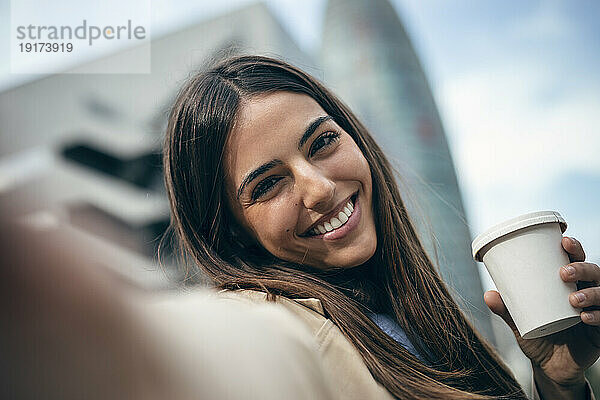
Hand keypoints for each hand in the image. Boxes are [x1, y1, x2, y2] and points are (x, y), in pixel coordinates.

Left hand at [484, 236, 599, 386]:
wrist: (549, 368)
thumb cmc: (537, 336)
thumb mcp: (519, 322)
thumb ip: (506, 310)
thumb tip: (488, 294)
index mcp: (568, 285)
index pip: (576, 261)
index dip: (574, 248)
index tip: (564, 241)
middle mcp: (585, 294)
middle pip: (593, 272)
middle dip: (582, 267)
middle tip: (564, 272)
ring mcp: (595, 312)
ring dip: (590, 293)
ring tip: (573, 299)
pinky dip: (597, 316)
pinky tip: (584, 317)